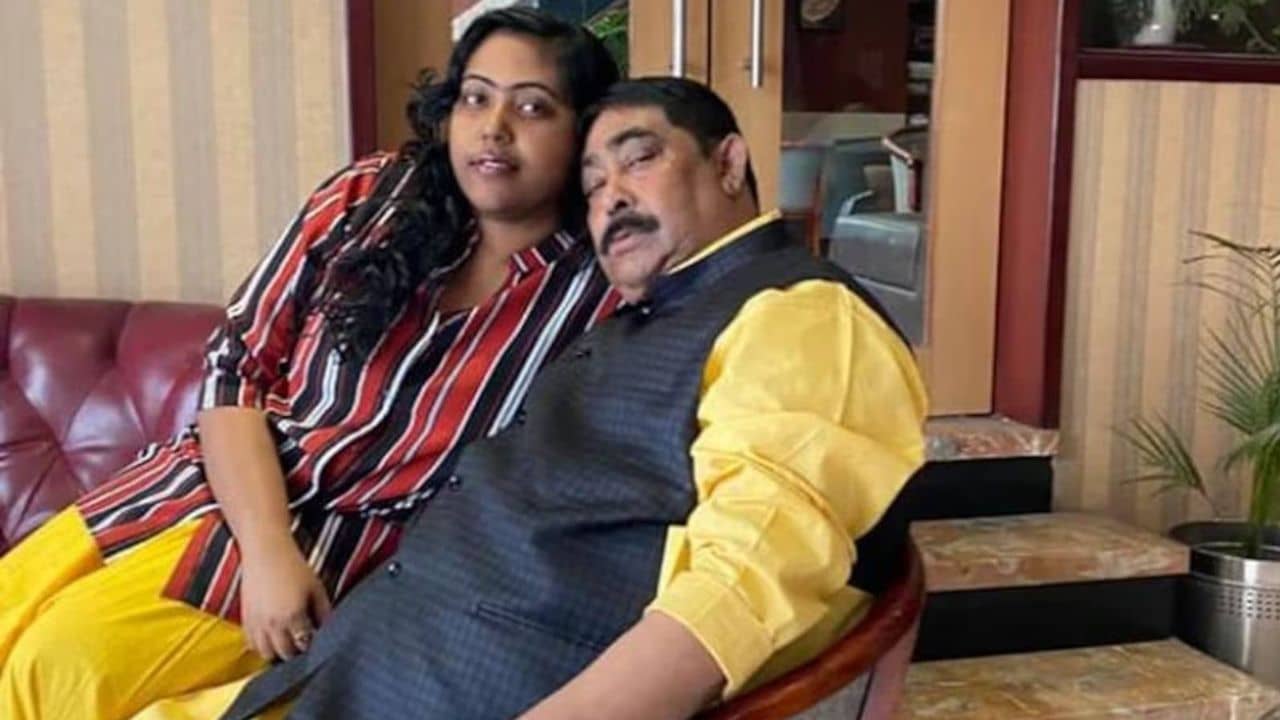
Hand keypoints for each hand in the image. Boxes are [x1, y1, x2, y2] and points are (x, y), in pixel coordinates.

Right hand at [239, 542, 331, 660]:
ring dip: (278, 652)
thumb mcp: (316, 588)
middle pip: (285, 654)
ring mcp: (256, 623)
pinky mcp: (245, 619)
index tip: (317, 642)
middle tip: (304, 643)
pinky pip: (252, 645)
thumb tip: (328, 630)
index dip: (312, 646)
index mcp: (293, 617)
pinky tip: (273, 637)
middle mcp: (273, 624)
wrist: (265, 552)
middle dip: (296, 652)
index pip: (304, 646)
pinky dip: (262, 646)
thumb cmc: (294, 567)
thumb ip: (324, 612)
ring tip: (288, 642)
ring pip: (266, 654)